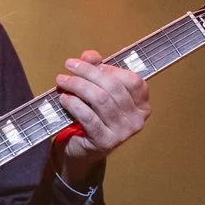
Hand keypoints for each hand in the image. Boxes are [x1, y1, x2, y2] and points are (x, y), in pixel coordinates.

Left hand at [54, 51, 149, 178]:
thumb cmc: (93, 116)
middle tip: (69, 65)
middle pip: (114, 87)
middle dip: (88, 72)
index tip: (92, 63)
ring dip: (78, 85)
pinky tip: (64, 98)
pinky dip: (74, 104)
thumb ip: (97, 70)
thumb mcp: (98, 90)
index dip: (112, 69)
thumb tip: (90, 56)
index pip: (133, 81)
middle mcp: (137, 120)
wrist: (82, 149)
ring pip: (100, 100)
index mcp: (142, 105)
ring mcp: (123, 132)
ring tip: (62, 80)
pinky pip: (89, 117)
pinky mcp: (105, 141)